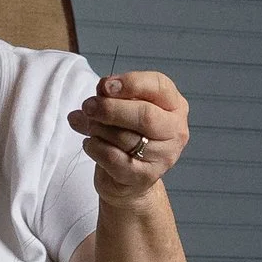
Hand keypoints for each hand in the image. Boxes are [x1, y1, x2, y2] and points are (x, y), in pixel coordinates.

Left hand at [70, 70, 189, 197]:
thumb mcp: (123, 107)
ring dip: (98, 129)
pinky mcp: (146, 177)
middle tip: (88, 106)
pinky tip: (90, 143)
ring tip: (86, 125)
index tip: (105, 86)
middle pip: (146, 115)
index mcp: (174, 105)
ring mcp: (164, 156)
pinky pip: (115, 159)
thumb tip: (101, 91)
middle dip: (111, 109)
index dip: (131, 84)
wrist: (128, 178)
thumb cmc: (127, 134)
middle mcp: (175, 130)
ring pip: (127, 138)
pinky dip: (96, 148)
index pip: (159, 86)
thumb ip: (114, 96)